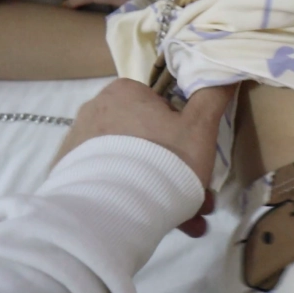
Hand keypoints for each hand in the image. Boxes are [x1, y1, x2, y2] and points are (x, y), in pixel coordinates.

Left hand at [53, 79, 236, 236]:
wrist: (111, 212)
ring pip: (133, 166)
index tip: (198, 159)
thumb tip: (225, 71)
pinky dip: (133, 200)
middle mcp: (95, 110)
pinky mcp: (68, 176)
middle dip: (177, 171)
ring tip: (186, 222)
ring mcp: (78, 145)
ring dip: (162, 190)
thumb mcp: (200, 128)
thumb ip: (213, 96)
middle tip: (198, 199)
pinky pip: (111, 184)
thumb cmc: (163, 161)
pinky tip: (154, 222)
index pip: (162, 106)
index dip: (185, 133)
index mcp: (125, 92)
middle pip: (149, 140)